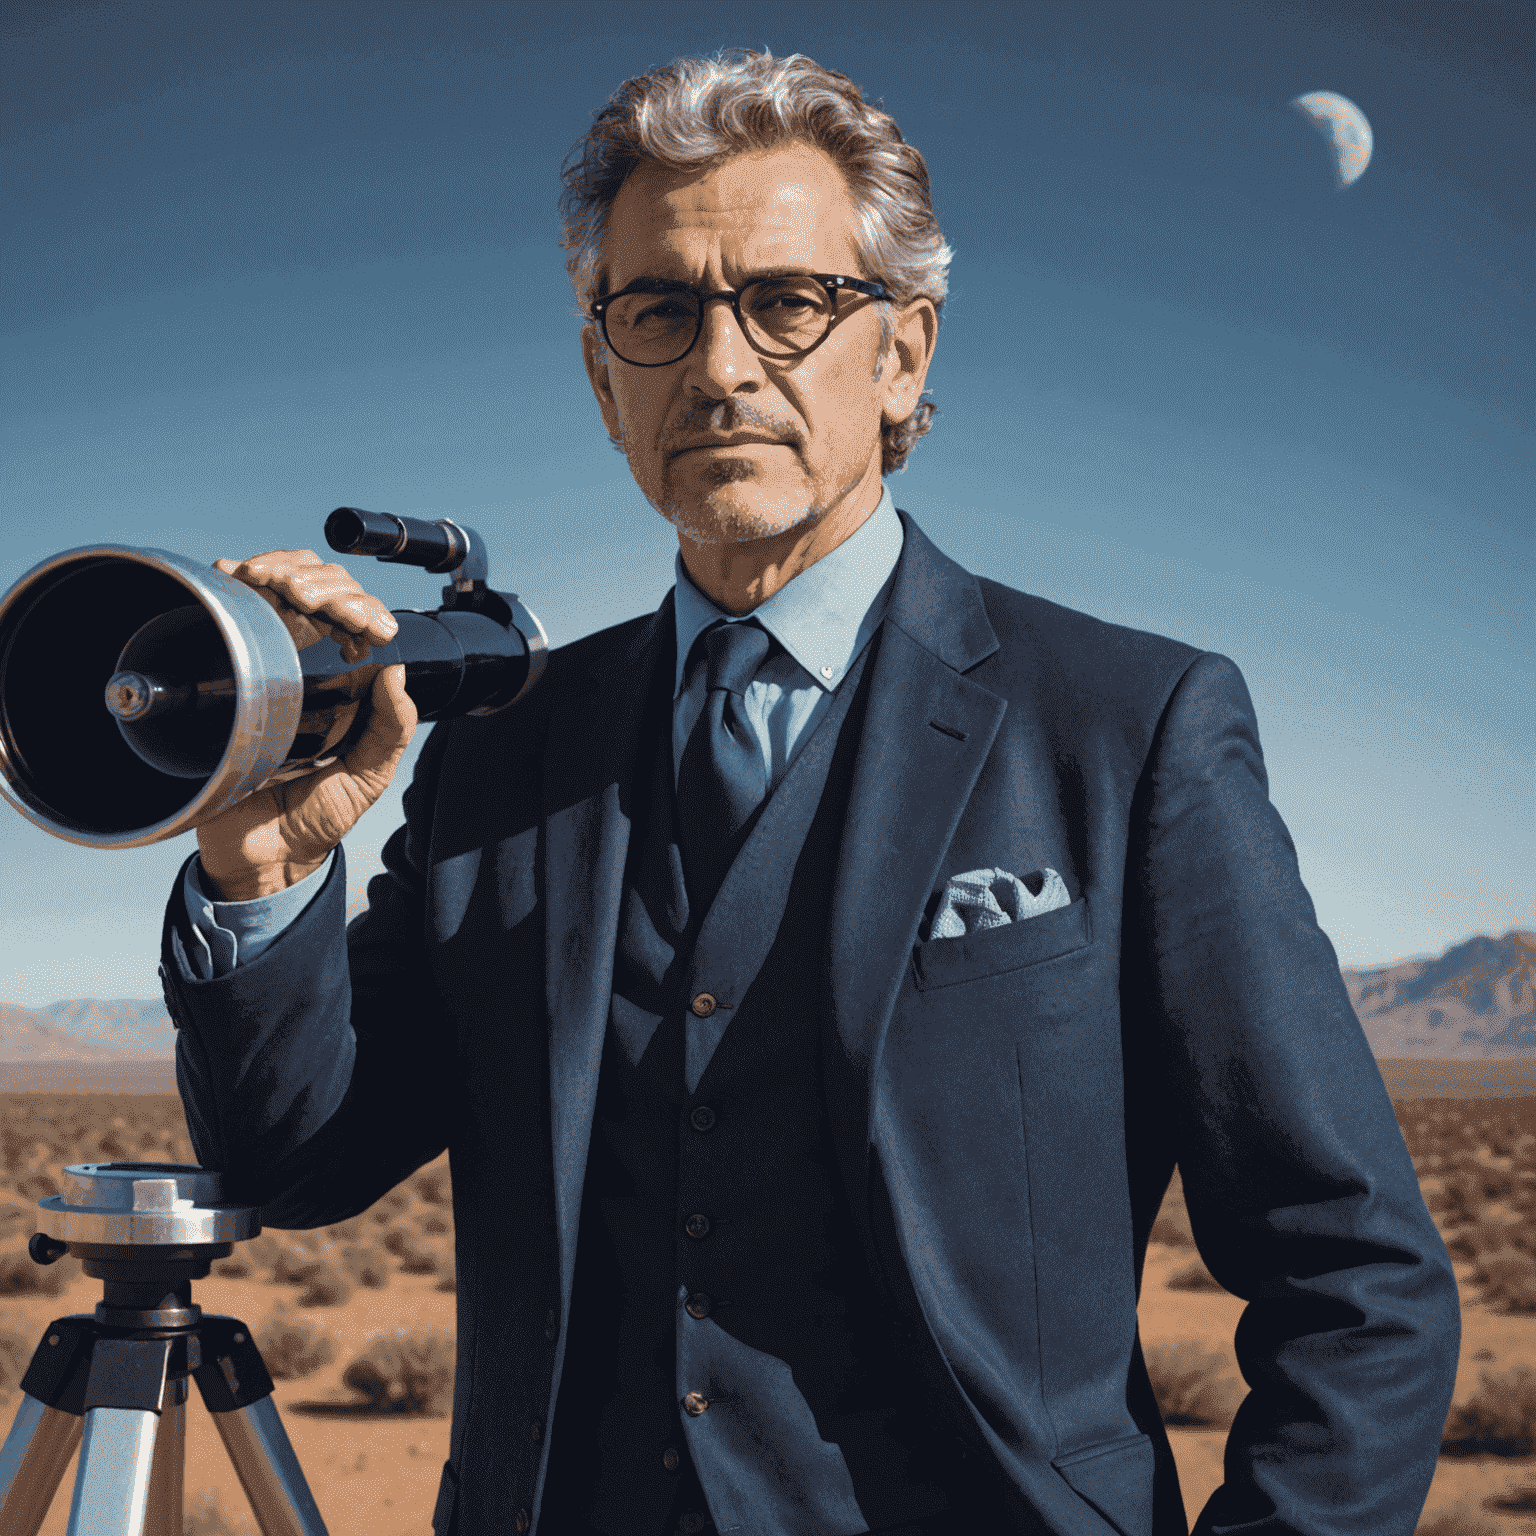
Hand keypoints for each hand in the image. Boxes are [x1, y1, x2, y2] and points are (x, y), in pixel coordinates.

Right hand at [196, 550, 418, 900]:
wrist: (261, 851)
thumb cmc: (319, 814)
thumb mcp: (369, 775)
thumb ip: (391, 730)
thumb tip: (398, 673)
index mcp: (348, 680)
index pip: (355, 613)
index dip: (357, 602)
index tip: (361, 621)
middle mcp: (307, 662)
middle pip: (316, 586)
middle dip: (317, 579)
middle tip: (311, 600)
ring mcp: (262, 661)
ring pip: (274, 586)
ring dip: (278, 570)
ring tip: (274, 582)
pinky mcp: (219, 672)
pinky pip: (226, 612)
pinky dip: (230, 585)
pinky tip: (236, 578)